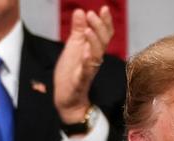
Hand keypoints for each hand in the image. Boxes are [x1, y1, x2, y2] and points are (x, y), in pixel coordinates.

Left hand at [54, 6, 113, 123]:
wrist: (68, 98)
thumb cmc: (71, 72)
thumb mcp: (73, 47)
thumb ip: (77, 30)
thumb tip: (80, 11)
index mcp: (93, 50)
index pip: (103, 34)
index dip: (105, 22)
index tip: (104, 9)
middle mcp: (94, 59)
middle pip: (103, 42)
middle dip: (99, 28)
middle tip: (92, 14)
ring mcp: (88, 70)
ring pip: (96, 55)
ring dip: (94, 42)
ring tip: (88, 30)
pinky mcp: (80, 81)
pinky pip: (86, 71)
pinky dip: (87, 62)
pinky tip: (86, 53)